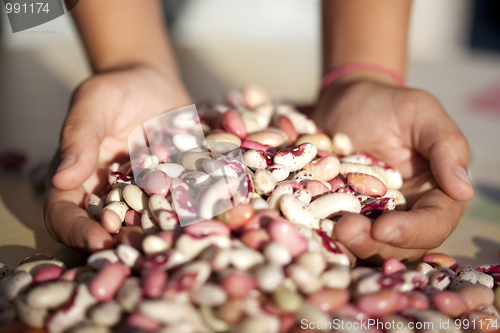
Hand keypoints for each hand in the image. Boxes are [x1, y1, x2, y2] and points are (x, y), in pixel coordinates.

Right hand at [44, 65, 191, 252]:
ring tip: (178, 243)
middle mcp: (108, 195)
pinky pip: (180, 208)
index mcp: (77, 179)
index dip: (76, 231)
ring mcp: (143, 197)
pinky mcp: (172, 190)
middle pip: (107, 230)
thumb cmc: (116, 89)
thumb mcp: (94, 102)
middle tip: (143, 251)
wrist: (155, 83)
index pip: (65, 213)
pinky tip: (209, 219)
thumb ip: (79, 136)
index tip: (98, 239)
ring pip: (146, 226)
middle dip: (123, 245)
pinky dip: (191, 216)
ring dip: (160, 238)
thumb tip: (61, 178)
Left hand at [313, 77, 473, 263]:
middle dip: (374, 244)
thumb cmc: (388, 104)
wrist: (344, 102)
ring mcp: (371, 217)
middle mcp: (406, 212)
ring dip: (350, 245)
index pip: (434, 223)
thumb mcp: (421, 113)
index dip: (412, 232)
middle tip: (345, 230)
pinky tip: (312, 227)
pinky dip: (327, 235)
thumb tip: (463, 191)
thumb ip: (446, 146)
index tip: (384, 229)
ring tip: (330, 229)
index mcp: (434, 193)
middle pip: (399, 245)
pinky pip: (338, 232)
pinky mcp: (343, 215)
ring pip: (368, 246)